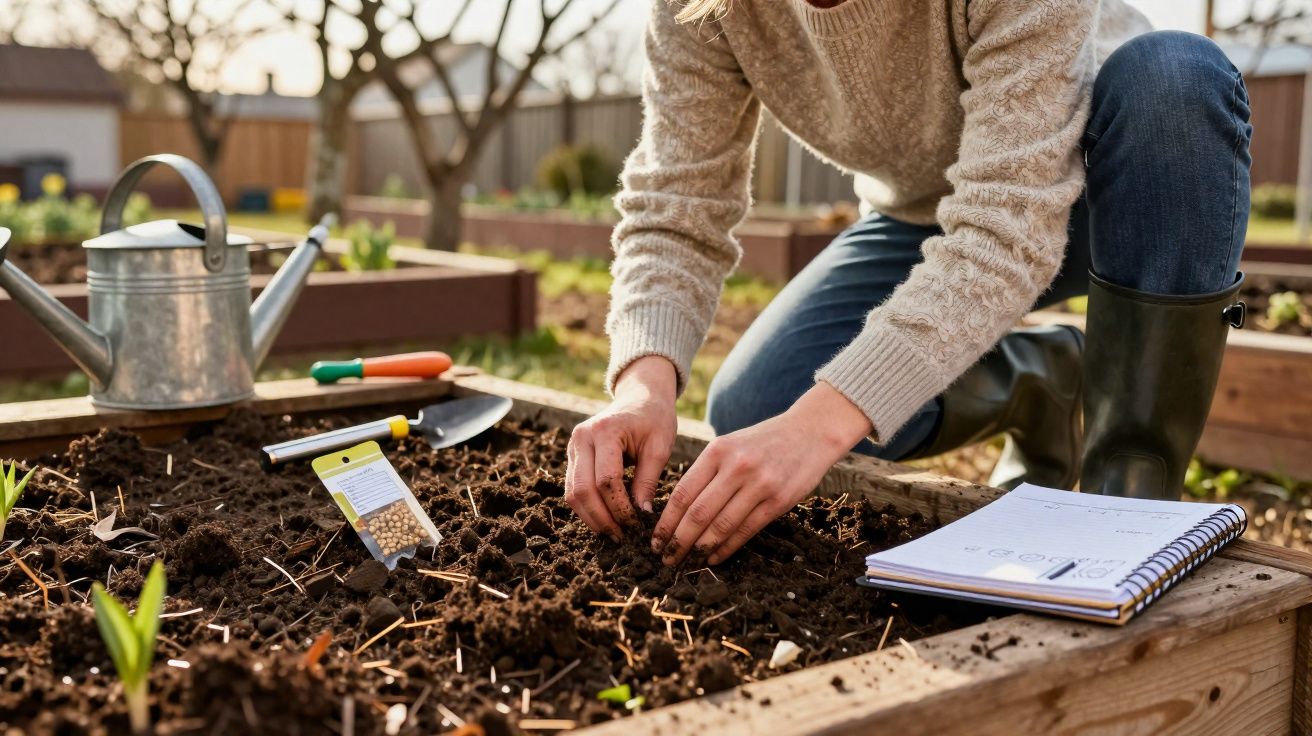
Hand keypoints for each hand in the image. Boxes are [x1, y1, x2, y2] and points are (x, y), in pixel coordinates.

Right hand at [566, 356, 678, 540]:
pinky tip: (605, 519)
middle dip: (602, 518)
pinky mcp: (573, 454)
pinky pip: (573, 487)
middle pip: (582, 489)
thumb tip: (642, 517)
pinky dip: (587, 507)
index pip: (606, 480)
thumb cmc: (654, 419)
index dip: (619, 508)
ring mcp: (573, 446)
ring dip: (591, 517)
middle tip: (622, 537)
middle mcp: (583, 438)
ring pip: (572, 492)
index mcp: (606, 431)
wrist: (640, 396)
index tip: (636, 526)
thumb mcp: (659, 447)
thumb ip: (648, 481)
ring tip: (613, 533)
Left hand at [652, 382, 871, 565]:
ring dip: (700, 550)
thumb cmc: (763, 442)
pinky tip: (713, 558)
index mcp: (718, 451)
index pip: (683, 493)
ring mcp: (759, 484)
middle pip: (698, 513)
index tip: (655, 541)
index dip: (666, 522)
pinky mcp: (778, 501)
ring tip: (687, 563)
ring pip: (721, 526)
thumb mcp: (730, 445)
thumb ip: (706, 472)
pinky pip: (745, 531)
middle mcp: (736, 467)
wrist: (811, 431)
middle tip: (665, 559)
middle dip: (678, 541)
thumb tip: (677, 512)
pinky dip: (726, 548)